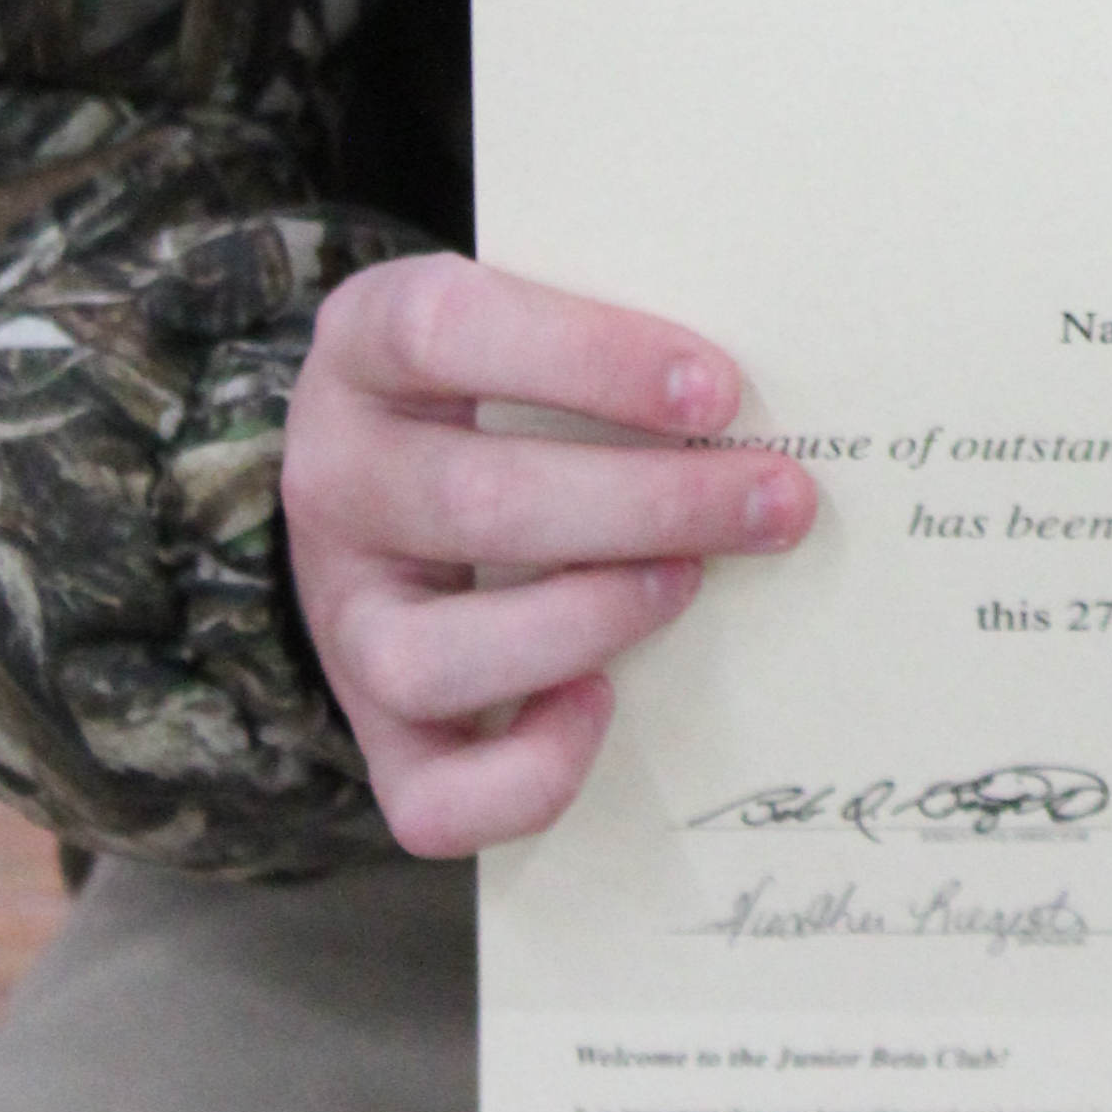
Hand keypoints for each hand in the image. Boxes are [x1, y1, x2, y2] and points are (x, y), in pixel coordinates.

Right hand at [282, 252, 813, 854]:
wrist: (392, 469)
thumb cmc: (497, 379)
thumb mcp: (522, 313)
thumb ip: (610, 324)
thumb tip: (777, 381)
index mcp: (365, 342)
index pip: (448, 329)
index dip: (590, 359)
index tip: (718, 390)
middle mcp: (334, 478)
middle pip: (474, 502)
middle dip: (651, 505)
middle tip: (775, 498)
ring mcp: (342, 614)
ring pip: (434, 656)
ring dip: (589, 622)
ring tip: (688, 582)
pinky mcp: (373, 726)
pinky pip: (431, 798)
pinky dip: (529, 771)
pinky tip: (602, 702)